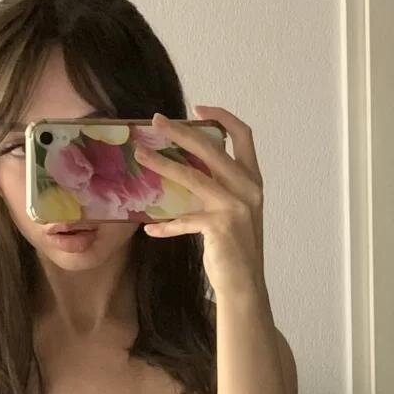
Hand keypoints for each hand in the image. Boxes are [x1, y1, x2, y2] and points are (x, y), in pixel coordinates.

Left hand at [133, 106, 264, 298]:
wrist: (245, 285)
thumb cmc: (234, 248)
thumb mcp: (231, 211)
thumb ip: (216, 189)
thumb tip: (182, 169)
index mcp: (252, 180)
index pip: (244, 135)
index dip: (222, 116)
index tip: (197, 107)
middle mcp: (248, 188)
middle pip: (212, 148)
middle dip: (182, 131)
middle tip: (156, 121)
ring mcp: (235, 206)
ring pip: (192, 176)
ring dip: (162, 165)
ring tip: (140, 155)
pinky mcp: (220, 225)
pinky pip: (184, 219)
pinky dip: (165, 225)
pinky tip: (150, 229)